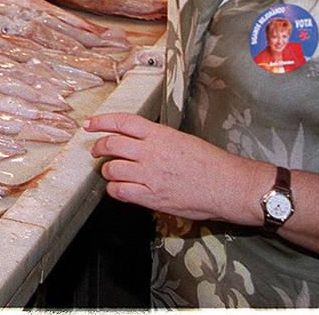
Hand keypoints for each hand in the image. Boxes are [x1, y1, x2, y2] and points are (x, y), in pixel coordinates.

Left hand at [86, 112, 268, 223]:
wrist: (229, 186)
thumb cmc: (212, 164)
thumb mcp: (183, 140)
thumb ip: (158, 140)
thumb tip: (140, 142)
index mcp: (160, 135)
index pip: (122, 121)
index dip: (102, 121)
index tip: (90, 124)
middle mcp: (151, 153)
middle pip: (111, 144)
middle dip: (99, 147)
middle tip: (97, 151)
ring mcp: (150, 175)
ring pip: (111, 169)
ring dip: (107, 171)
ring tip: (111, 172)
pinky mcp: (152, 197)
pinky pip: (120, 192)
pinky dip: (114, 190)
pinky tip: (119, 189)